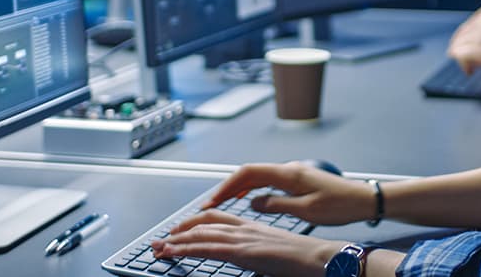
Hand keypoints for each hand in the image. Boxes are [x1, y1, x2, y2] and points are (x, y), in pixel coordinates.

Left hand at [153, 209, 343, 276]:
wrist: (322, 258)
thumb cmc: (306, 260)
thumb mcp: (276, 254)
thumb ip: (259, 253)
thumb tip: (251, 260)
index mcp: (253, 228)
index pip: (217, 220)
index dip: (195, 224)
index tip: (179, 232)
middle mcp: (245, 228)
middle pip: (204, 223)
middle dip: (180, 230)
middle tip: (161, 240)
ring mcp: (244, 239)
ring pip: (201, 234)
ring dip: (176, 240)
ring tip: (158, 247)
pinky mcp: (244, 251)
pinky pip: (208, 247)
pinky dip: (186, 248)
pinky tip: (173, 251)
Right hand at [201, 162, 377, 225]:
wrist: (364, 199)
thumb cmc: (340, 205)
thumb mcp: (306, 211)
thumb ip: (276, 205)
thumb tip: (252, 203)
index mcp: (289, 174)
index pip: (248, 173)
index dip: (227, 185)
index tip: (212, 200)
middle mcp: (289, 168)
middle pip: (249, 172)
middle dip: (227, 186)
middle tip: (210, 203)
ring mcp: (293, 172)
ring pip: (258, 176)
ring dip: (238, 187)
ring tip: (222, 203)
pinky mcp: (297, 179)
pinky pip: (268, 180)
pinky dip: (252, 188)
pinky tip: (247, 199)